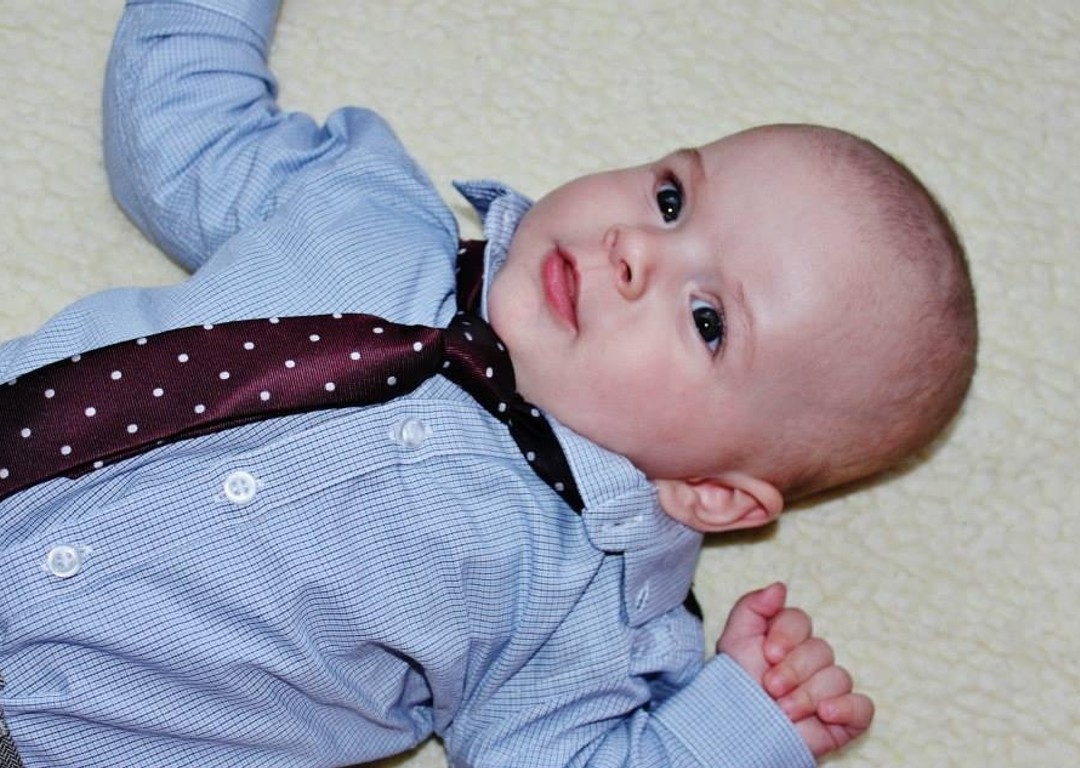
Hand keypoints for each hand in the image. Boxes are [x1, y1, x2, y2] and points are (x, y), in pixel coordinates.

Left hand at [716, 582, 874, 757]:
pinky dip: (846, 708)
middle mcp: (811, 661)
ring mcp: (830, 689)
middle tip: (770, 687)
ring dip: (808, 695)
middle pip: (821, 649)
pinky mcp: (845, 718)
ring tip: (784, 710)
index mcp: (787, 639)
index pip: (800, 620)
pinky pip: (863, 707)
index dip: (786, 635)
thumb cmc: (735, 686)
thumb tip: (780, 587)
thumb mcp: (734, 641)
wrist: (738, 733)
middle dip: (793, 670)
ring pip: (838, 677)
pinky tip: (824, 713)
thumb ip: (752, 607)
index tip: (767, 653)